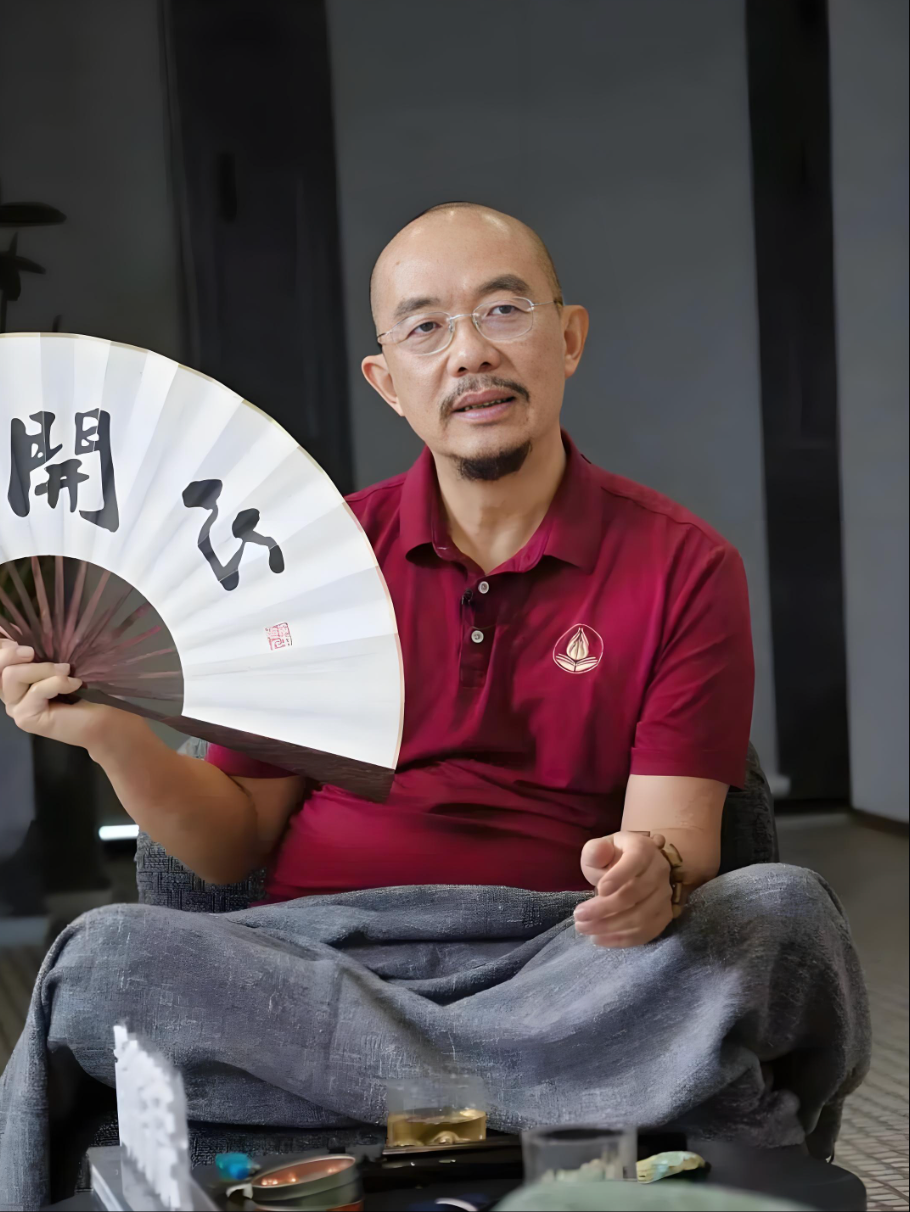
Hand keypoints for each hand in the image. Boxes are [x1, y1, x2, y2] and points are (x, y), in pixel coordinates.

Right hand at [0, 638, 115, 749]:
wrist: (100, 718)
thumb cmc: (82, 688)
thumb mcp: (56, 663)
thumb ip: (37, 652)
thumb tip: (20, 627)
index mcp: (13, 678)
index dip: (1, 646)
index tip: (15, 640)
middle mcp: (9, 693)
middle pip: (0, 667)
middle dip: (14, 654)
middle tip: (31, 652)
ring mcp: (15, 707)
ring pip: (12, 676)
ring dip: (43, 669)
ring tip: (66, 670)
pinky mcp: (25, 718)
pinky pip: (36, 690)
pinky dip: (58, 682)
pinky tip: (75, 684)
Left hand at [575, 831, 672, 947]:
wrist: (635, 866)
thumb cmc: (613, 857)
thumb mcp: (599, 848)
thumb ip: (595, 851)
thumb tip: (599, 853)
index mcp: (644, 849)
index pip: (635, 861)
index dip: (618, 877)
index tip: (599, 890)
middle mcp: (660, 871)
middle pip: (636, 894)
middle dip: (605, 908)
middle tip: (579, 916)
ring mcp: (665, 895)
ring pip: (642, 917)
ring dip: (610, 927)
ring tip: (584, 928)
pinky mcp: (664, 915)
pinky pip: (647, 932)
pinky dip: (623, 939)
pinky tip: (600, 939)